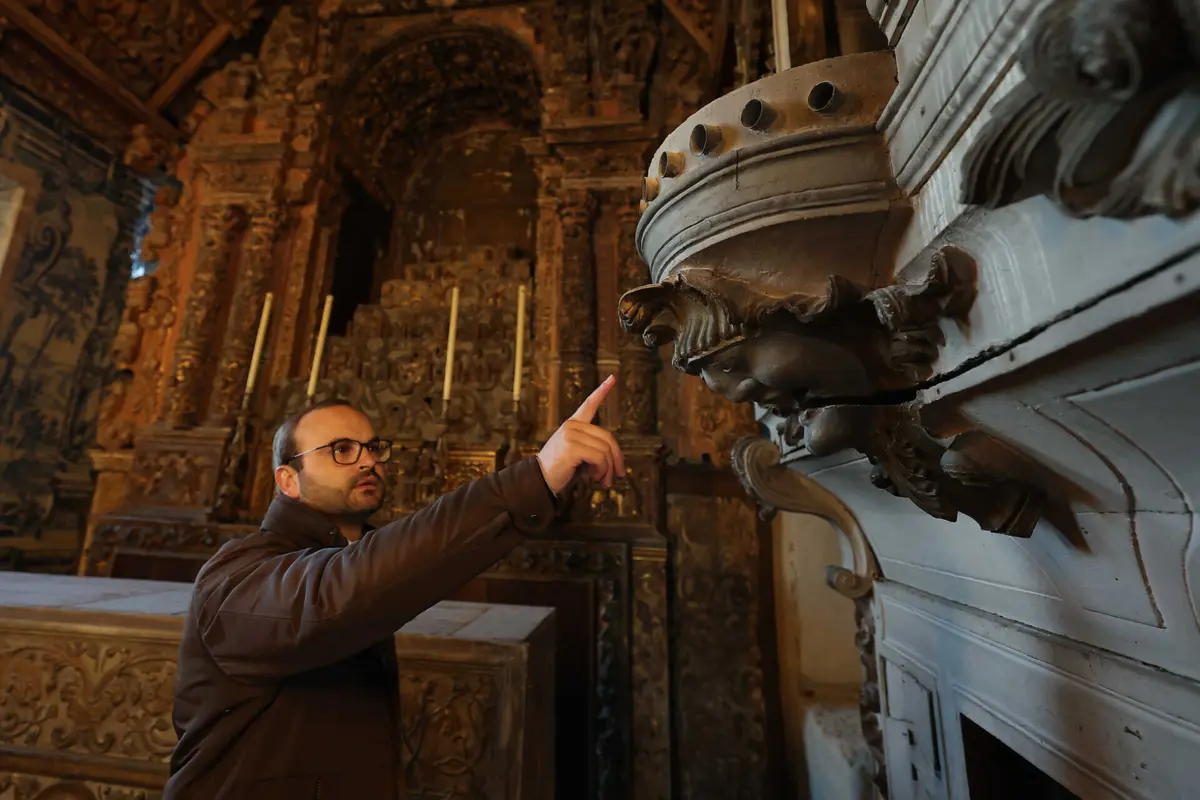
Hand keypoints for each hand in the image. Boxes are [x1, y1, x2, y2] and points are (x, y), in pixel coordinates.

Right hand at [536, 376, 626, 493]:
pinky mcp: (571, 446)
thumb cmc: (561, 469)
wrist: (540, 480)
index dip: (602, 391)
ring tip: (604, 479)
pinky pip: (600, 457)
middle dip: (617, 458)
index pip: (589, 404)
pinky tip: (595, 477)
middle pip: (607, 437)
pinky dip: (602, 470)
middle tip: (619, 474)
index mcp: (573, 424)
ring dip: (608, 468)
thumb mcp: (579, 454)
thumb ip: (595, 447)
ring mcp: (570, 434)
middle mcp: (571, 425)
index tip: (612, 378)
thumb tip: (617, 456)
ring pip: (605, 450)